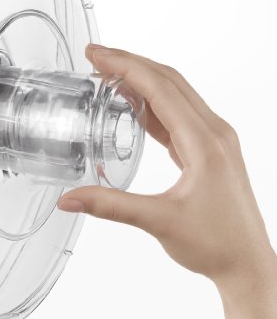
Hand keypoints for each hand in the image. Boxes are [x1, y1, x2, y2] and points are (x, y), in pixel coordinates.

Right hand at [58, 44, 276, 318]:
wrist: (247, 264)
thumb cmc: (217, 243)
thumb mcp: (157, 221)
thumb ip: (109, 206)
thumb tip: (70, 198)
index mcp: (204, 141)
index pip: (159, 87)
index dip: (125, 66)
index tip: (97, 55)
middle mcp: (212, 132)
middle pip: (168, 80)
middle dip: (129, 63)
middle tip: (97, 56)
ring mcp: (212, 139)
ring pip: (174, 93)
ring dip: (141, 79)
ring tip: (109, 74)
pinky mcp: (206, 150)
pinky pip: (177, 113)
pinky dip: (151, 102)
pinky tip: (132, 104)